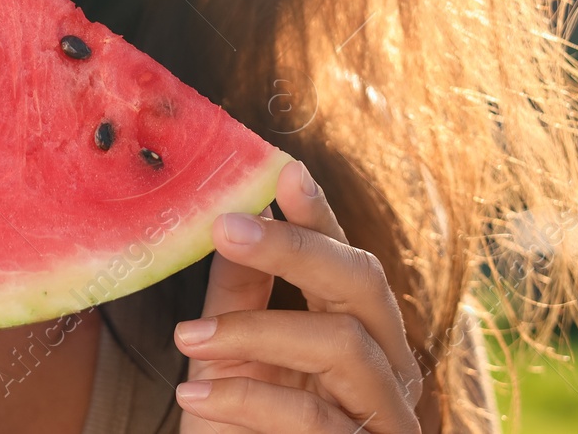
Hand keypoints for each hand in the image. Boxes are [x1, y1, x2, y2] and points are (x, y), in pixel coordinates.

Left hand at [172, 160, 423, 432]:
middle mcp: (390, 370)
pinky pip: (316, 417)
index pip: (348, 260)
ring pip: (342, 346)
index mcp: (361, 334)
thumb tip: (228, 218)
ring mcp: (387, 418)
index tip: (283, 169)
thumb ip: (237, 298)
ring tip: (187, 340)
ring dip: (256, 333)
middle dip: (295, 249)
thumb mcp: (229, 361)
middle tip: (225, 227)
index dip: (321, 215)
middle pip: (364, 286)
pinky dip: (250, 399)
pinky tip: (195, 395)